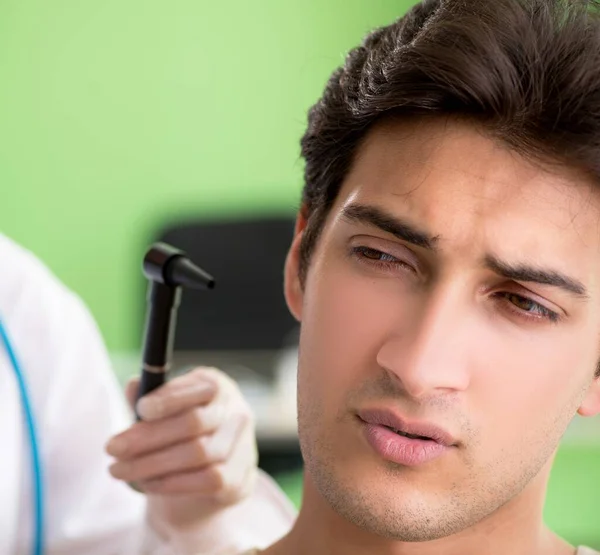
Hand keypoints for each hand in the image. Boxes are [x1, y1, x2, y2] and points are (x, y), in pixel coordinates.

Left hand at [105, 367, 257, 531]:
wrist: (212, 474)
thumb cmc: (182, 432)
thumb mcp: (167, 410)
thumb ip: (150, 398)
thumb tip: (134, 385)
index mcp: (217, 387)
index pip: (197, 389)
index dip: (169, 398)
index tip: (140, 409)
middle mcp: (236, 411)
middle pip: (194, 422)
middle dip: (149, 436)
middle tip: (112, 448)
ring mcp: (242, 445)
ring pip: (198, 452)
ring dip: (152, 463)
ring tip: (119, 470)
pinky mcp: (239, 477)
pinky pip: (207, 479)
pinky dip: (171, 482)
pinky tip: (146, 483)